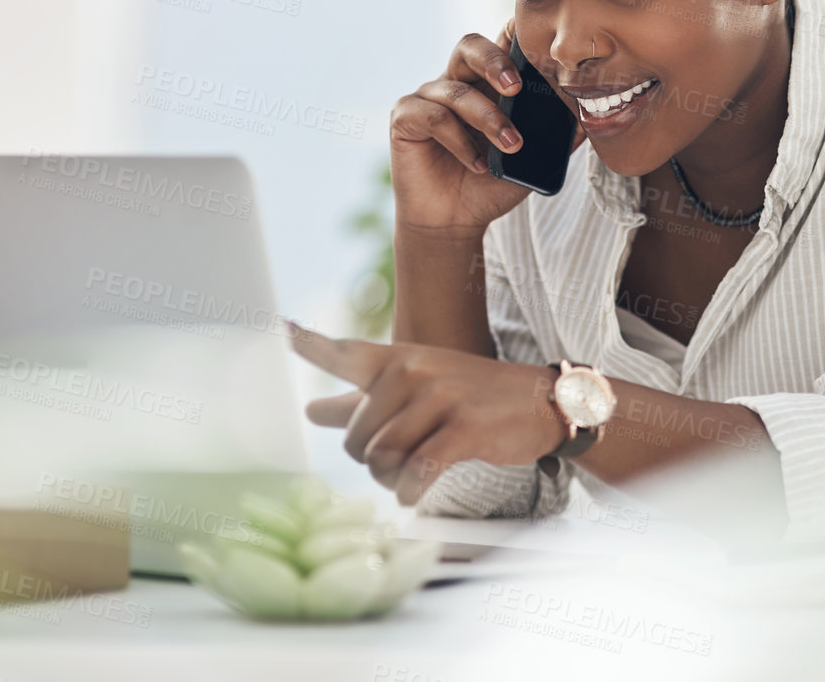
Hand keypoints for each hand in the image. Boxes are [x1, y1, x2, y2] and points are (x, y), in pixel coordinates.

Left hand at [288, 323, 568, 505]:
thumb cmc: (470, 396)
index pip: (346, 352)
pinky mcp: (463, 427)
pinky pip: (417, 470)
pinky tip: (413, 493)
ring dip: (391, 480)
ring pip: (382, 457)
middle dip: (371, 462)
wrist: (541, 400)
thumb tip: (309, 409)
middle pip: (356, 437)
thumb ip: (359, 401)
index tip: (284, 331)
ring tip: (411, 475)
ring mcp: (440, 397)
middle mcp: (413, 371)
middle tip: (401, 459)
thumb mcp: (416, 389)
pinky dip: (410, 490)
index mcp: (398, 360)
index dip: (312, 344)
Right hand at [388, 17, 584, 238]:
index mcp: (487, 82)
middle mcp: (456, 81)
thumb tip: (589, 117)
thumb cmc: (492, 184)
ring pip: (457, 90)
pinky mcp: (405, 117)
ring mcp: (427, 97)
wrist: (456, 220)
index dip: (515, 32)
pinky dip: (459, 141)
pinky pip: (434, 117)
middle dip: (495, 61)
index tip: (541, 45)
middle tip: (517, 87)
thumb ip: (557, 136)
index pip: (499, 41)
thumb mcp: (532, 159)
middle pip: (469, 45)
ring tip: (511, 145)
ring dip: (488, 118)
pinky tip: (476, 164)